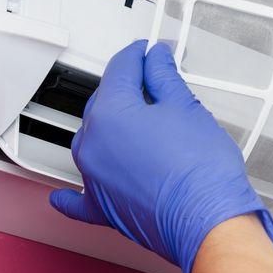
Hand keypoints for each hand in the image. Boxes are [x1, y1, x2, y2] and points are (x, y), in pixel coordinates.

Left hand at [49, 40, 272, 272]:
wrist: (207, 221)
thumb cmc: (201, 173)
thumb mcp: (187, 108)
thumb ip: (165, 78)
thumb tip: (157, 61)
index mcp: (110, 113)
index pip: (121, 69)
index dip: (140, 55)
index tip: (151, 52)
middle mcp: (93, 144)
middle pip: (105, 102)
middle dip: (129, 88)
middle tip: (155, 80)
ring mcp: (93, 177)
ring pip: (94, 140)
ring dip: (111, 127)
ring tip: (141, 122)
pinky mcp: (103, 208)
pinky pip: (78, 198)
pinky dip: (72, 195)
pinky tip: (64, 196)